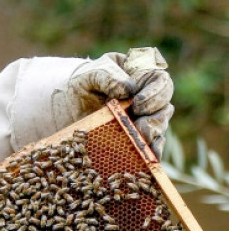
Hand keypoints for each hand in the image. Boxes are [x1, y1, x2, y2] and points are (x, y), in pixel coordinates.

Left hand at [51, 47, 173, 156]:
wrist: (67, 105)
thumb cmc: (81, 83)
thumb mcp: (90, 74)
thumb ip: (107, 76)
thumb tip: (128, 89)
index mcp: (141, 74)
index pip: (160, 80)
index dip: (155, 93)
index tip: (137, 103)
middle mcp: (148, 95)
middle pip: (164, 105)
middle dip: (155, 118)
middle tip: (140, 127)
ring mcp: (144, 116)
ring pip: (159, 125)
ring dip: (153, 134)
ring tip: (141, 141)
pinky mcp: (137, 134)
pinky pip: (151, 143)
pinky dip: (152, 150)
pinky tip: (150, 157)